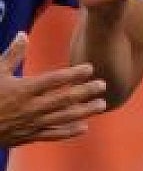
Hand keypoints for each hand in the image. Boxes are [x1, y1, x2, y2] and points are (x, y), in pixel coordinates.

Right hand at [0, 32, 106, 146]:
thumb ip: (12, 55)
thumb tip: (23, 34)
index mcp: (23, 90)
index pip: (54, 80)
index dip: (74, 74)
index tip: (90, 68)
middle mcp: (30, 107)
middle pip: (64, 99)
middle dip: (85, 92)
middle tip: (103, 85)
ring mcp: (30, 123)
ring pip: (62, 118)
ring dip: (84, 111)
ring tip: (102, 105)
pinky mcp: (27, 136)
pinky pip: (52, 134)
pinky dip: (68, 132)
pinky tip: (84, 128)